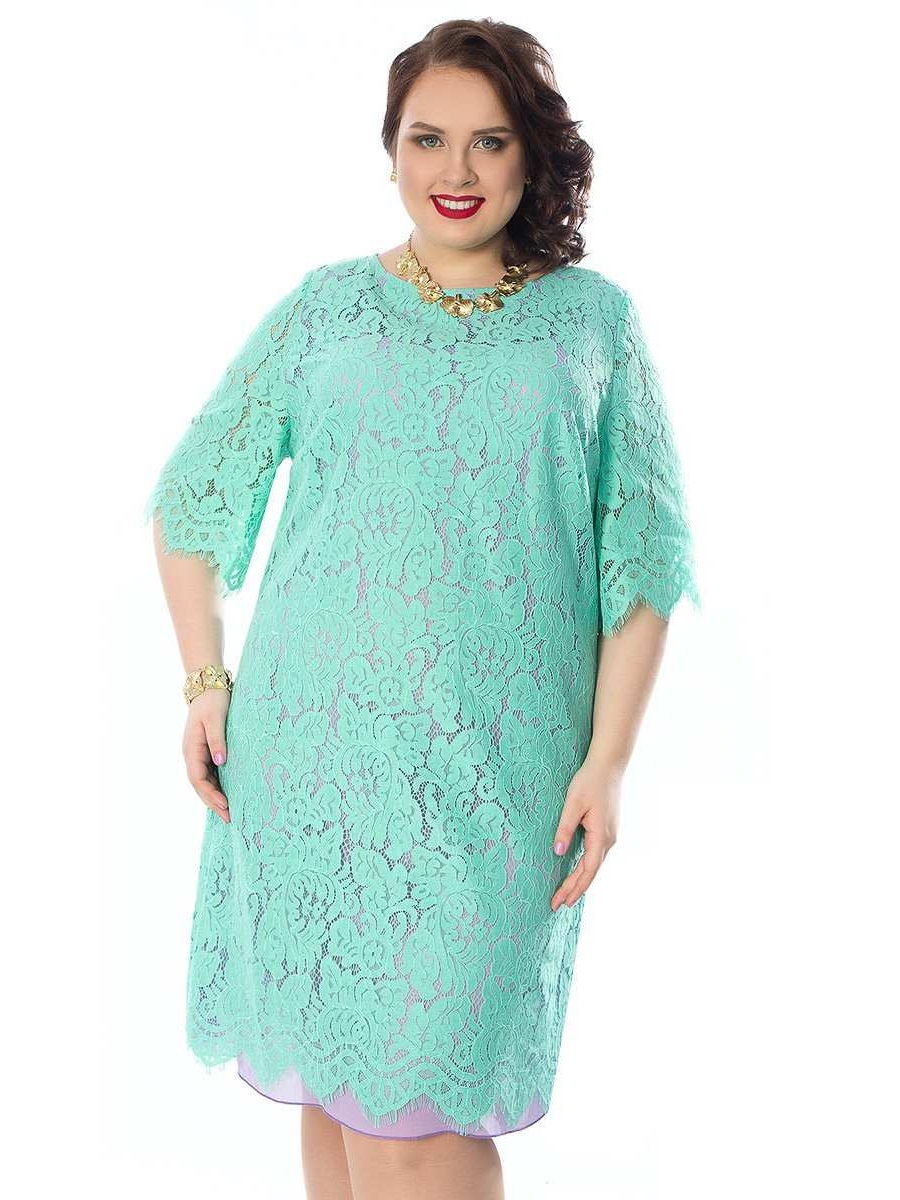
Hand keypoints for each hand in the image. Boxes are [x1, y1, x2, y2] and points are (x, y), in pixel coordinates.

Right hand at [183, 688, 231, 822]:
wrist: (208, 687)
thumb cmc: (213, 702)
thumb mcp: (216, 719)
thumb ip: (218, 740)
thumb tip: (220, 762)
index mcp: (191, 749)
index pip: (198, 779)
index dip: (210, 794)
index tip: (225, 805)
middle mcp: (192, 755)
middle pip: (201, 785)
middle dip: (213, 802)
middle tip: (230, 818)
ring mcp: (198, 754)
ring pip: (205, 782)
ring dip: (215, 797)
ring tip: (230, 813)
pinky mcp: (207, 752)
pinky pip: (211, 774)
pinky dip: (218, 787)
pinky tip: (229, 795)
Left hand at [549, 761, 620, 909]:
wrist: (609, 765)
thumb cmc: (589, 782)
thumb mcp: (573, 804)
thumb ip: (565, 828)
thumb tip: (558, 852)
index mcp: (601, 837)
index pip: (587, 871)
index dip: (574, 888)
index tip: (561, 902)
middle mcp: (608, 840)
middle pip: (590, 872)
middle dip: (574, 889)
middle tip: (557, 904)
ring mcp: (609, 835)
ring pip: (593, 864)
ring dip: (580, 880)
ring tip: (565, 893)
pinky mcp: (606, 829)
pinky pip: (595, 855)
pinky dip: (585, 867)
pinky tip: (577, 871)